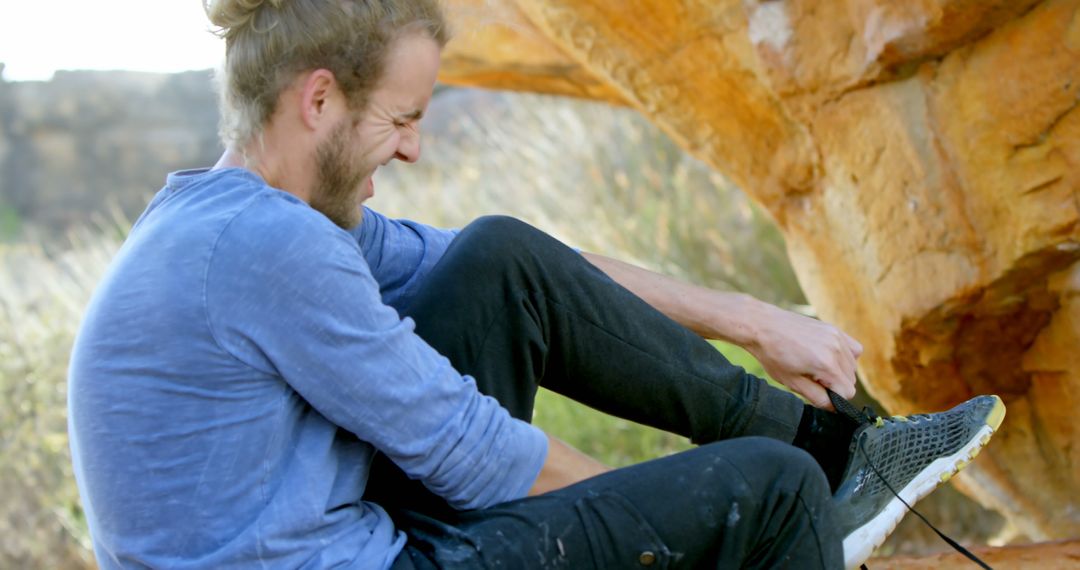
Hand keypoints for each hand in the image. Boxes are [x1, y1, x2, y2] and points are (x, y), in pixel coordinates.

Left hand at [741, 302, 861, 410]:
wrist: (763, 326)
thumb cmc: (773, 354)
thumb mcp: (793, 383)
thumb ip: (818, 398)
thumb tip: (835, 407)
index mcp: (826, 364)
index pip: (847, 393)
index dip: (834, 398)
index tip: (819, 393)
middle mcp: (836, 349)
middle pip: (850, 380)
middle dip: (835, 385)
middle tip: (812, 378)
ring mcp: (837, 337)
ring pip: (852, 366)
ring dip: (839, 372)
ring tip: (815, 366)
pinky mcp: (835, 329)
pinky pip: (854, 349)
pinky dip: (845, 357)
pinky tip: (828, 357)